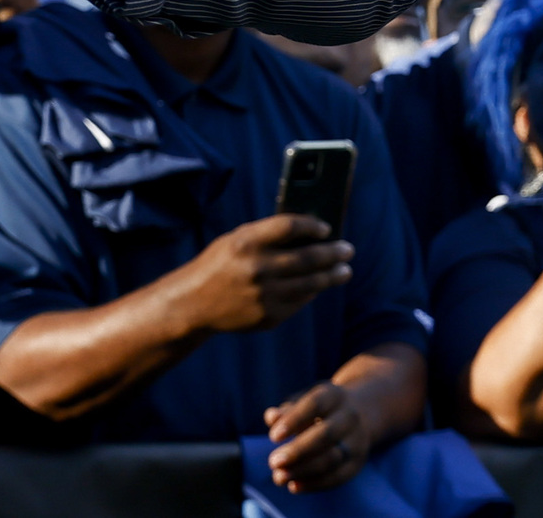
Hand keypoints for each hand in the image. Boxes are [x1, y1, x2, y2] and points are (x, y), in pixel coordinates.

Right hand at [173, 215, 352, 335]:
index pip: (289, 226)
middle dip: (333, 254)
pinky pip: (298, 302)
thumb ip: (268, 235)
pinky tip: (319, 287)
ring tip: (344, 270)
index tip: (327, 228)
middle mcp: (256, 268)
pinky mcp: (267, 316)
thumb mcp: (237, 240)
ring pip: (309, 283)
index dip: (312, 226)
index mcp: (246, 242)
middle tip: (348, 250)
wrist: (194, 303)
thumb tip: (310, 233)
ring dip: (331, 276)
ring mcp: (263, 295)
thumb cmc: (220, 263)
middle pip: (307, 257)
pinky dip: (311, 293)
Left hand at [266, 376, 379, 493]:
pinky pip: (336, 477)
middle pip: (326, 435)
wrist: (362, 414)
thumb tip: (271, 417)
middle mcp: (349, 418)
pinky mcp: (356, 464)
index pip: (315, 405)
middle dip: (298, 451)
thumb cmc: (321, 409)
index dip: (294, 420)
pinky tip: (293, 486)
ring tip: (278, 477)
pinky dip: (314, 484)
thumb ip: (288, 410)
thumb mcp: (306, 402)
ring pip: (332, 459)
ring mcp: (356, 442)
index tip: (273, 437)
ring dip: (303, 470)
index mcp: (334, 396)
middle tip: (273, 462)